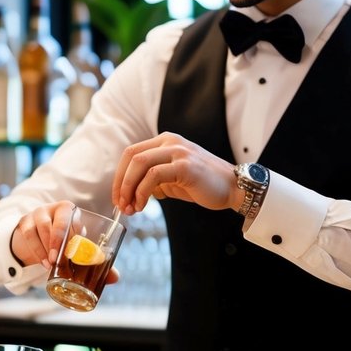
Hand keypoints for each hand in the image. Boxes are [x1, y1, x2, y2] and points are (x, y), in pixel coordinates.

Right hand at [11, 200, 74, 270]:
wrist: (52, 230)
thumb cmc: (68, 232)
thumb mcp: (74, 234)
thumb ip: (75, 241)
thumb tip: (75, 254)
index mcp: (65, 208)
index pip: (62, 221)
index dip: (61, 239)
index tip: (63, 253)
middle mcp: (49, 208)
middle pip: (45, 225)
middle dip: (49, 245)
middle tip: (54, 260)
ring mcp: (35, 214)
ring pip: (32, 232)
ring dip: (41, 250)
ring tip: (49, 264)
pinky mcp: (25, 221)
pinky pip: (27, 237)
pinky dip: (36, 252)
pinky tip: (43, 261)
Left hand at [112, 132, 239, 215]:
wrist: (233, 188)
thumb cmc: (203, 185)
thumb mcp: (173, 179)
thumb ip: (153, 180)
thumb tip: (132, 193)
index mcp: (165, 142)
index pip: (131, 154)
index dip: (119, 176)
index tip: (117, 197)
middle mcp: (170, 142)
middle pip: (132, 157)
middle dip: (120, 183)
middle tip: (120, 205)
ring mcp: (178, 151)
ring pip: (140, 164)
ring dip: (129, 188)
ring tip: (131, 208)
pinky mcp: (185, 165)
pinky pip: (154, 175)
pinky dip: (142, 191)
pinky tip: (143, 204)